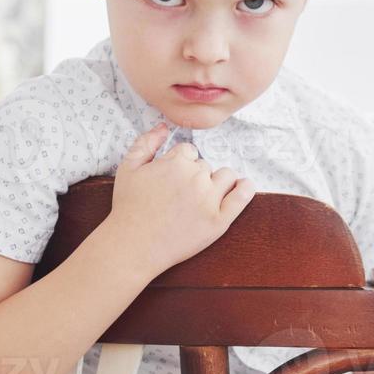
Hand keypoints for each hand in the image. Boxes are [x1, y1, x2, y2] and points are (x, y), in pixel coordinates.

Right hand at [106, 123, 255, 276]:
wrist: (133, 246)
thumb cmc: (128, 207)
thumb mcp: (127, 168)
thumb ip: (146, 143)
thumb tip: (163, 126)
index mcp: (177, 162)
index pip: (189, 152)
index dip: (179, 164)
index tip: (170, 179)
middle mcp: (196, 178)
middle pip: (205, 165)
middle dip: (195, 175)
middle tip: (178, 195)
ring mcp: (210, 200)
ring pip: (226, 176)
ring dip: (218, 181)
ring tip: (203, 195)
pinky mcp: (219, 221)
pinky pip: (241, 197)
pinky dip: (245, 188)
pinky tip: (244, 186)